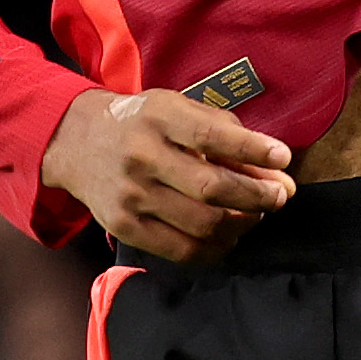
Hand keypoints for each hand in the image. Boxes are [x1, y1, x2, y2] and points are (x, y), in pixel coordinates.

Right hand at [42, 89, 297, 259]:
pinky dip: (216, 249)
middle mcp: (142, 155)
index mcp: (158, 116)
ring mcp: (131, 195)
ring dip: (242, 224)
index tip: (283, 158)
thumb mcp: (178, 109)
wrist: (77, 141)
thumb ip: (226, 134)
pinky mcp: (125, 227)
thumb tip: (276, 172)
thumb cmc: (142, 123)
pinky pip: (182, 250)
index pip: (212, 136)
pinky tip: (229, 236)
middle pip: (212, 188)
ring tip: (255, 215)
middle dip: (257, 196)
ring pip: (202, 224)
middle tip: (279, 196)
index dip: (253, 150)